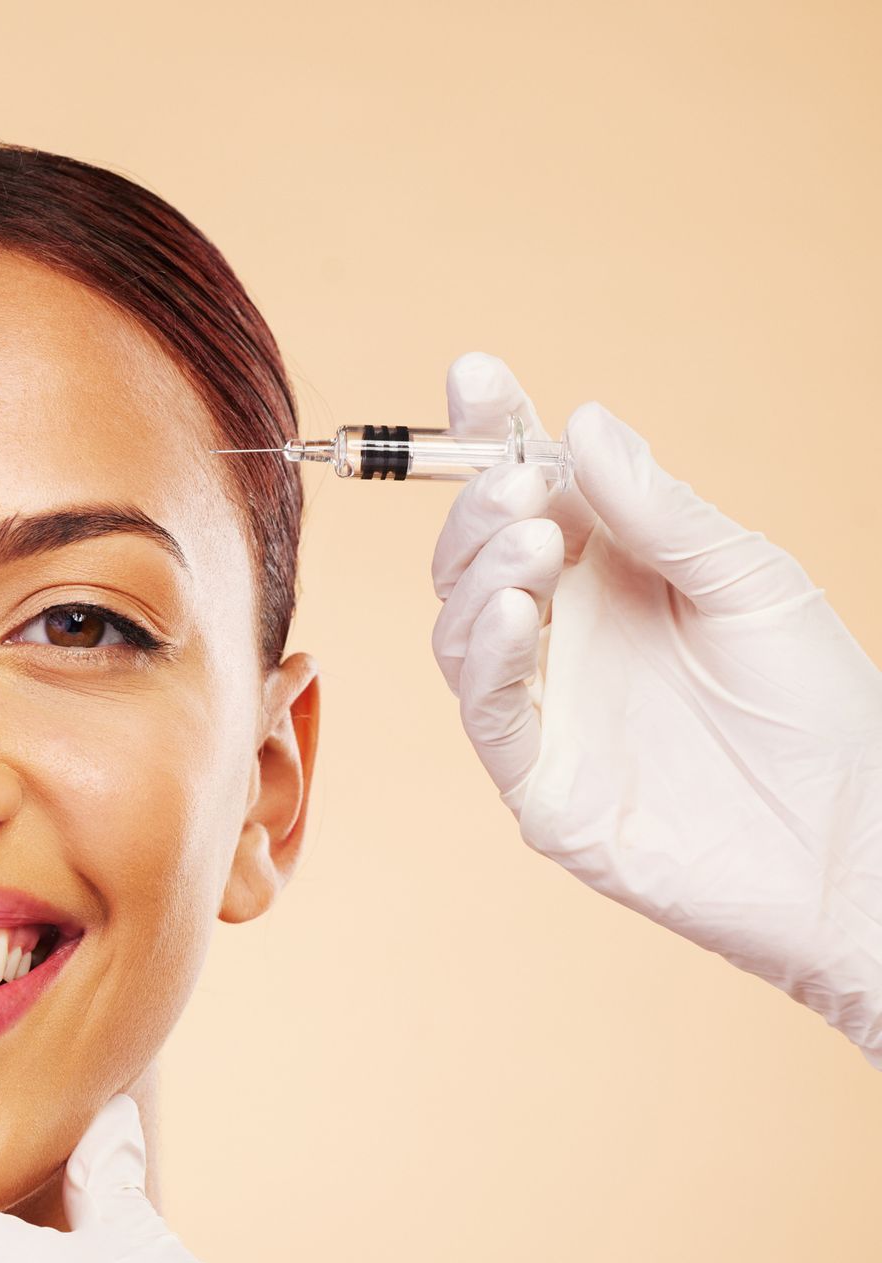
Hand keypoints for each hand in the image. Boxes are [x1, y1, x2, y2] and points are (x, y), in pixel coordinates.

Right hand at [430, 352, 881, 1067]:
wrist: (850, 842)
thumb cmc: (817, 712)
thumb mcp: (748, 580)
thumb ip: (660, 512)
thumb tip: (582, 425)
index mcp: (617, 576)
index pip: (533, 492)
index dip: (492, 433)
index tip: (473, 376)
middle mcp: (569, 636)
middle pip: (476, 555)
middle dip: (481, 507)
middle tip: (521, 486)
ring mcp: (547, 707)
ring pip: (462, 626)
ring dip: (481, 571)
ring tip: (534, 543)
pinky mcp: (538, 779)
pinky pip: (484, 708)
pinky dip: (486, 653)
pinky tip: (520, 611)